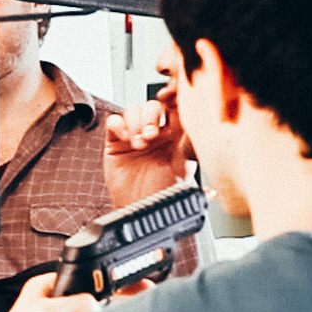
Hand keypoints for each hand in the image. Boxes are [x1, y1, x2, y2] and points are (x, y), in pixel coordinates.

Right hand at [103, 88, 191, 206]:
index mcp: (175, 136)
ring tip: (138, 143)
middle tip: (151, 135)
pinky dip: (118, 124)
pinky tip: (124, 138)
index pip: (174, 108)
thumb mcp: (183, 170)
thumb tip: (198, 127)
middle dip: (151, 117)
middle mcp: (156, 133)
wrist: (140, 211)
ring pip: (133, 110)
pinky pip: (113, 121)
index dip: (172, 101)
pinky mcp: (115, 142)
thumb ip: (188, 147)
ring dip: (135, 122)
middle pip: (153, 106)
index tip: (170, 104)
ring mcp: (134, 136)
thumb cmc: (163, 195)